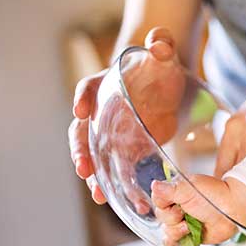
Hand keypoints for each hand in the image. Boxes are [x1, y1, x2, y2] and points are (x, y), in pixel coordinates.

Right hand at [68, 27, 183, 203]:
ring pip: (95, 156)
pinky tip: (125, 203)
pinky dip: (118, 184)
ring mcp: (111, 132)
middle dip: (80, 150)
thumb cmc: (159, 62)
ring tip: (98, 195)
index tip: (80, 112)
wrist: (165, 80)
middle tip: (82, 168)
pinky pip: (116, 168)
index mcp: (104, 82)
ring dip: (95, 176)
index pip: (87, 89)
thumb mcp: (163, 50)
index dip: (82, 100)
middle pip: (82, 132)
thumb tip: (158, 44)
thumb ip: (161, 42)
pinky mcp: (127, 148)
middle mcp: (100, 111)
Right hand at [151, 176, 245, 245]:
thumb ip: (169, 189)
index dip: (164, 204)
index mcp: (176, 192)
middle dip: (172, 218)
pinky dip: (176, 240)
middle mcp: (178, 206)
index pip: (157, 199)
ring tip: (190, 225)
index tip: (175, 203)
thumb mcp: (189, 188)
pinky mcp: (188, 235)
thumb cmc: (216, 196)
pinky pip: (172, 242)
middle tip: (186, 213)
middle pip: (161, 217)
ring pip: (165, 231)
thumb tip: (154, 185)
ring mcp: (183, 221)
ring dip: (177, 230)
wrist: (233, 211)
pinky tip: (186, 234)